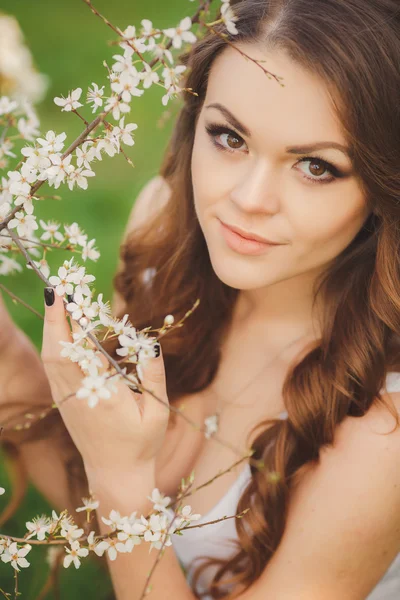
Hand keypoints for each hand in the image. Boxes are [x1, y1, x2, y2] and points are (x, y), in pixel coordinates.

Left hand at [41, 287, 169, 484]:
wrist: (115, 475)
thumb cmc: (141, 444)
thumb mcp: (157, 412)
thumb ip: (154, 377)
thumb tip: (151, 344)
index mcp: (104, 395)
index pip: (82, 351)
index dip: (72, 323)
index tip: (68, 297)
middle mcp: (79, 394)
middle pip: (57, 350)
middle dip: (54, 317)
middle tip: (55, 287)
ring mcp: (68, 399)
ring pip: (51, 358)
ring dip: (51, 328)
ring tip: (56, 302)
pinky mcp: (65, 402)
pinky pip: (53, 368)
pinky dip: (54, 344)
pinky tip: (59, 330)